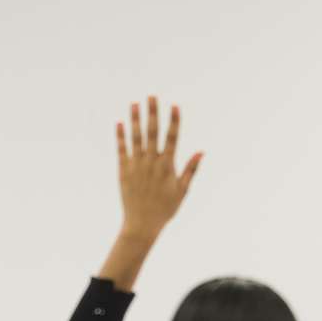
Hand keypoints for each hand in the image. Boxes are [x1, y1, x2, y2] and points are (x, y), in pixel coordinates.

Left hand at [115, 96, 201, 239]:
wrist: (142, 224)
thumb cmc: (166, 208)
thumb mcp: (183, 190)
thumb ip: (191, 169)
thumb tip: (201, 152)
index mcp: (167, 166)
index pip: (172, 138)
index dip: (173, 121)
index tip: (174, 105)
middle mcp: (151, 162)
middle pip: (152, 132)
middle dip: (152, 113)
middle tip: (151, 96)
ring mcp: (136, 165)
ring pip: (135, 137)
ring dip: (135, 119)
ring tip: (134, 103)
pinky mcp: (123, 170)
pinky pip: (121, 149)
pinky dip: (120, 136)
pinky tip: (120, 123)